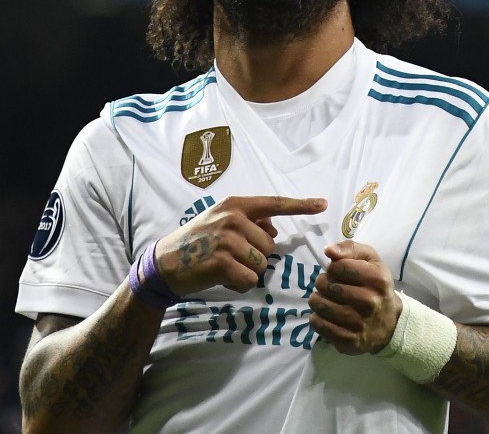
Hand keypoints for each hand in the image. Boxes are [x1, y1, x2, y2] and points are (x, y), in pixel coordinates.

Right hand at [155, 196, 325, 296]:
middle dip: (255, 257)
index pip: (274, 204)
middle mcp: (233, 218)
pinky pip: (250, 280)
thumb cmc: (196, 242)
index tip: (323, 204)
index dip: (301, 205)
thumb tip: (274, 231)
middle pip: (270, 246)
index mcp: (235, 205)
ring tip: (223, 266)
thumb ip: (249, 222)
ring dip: (247, 272)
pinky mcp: (223, 262)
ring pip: (262, 264)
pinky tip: (221, 278)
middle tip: (229, 256)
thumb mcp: (220, 221)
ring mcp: (228, 239)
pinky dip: (239, 285)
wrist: (165, 263)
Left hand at [308, 240, 402, 354]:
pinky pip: (319, 324)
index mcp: (377, 279)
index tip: (337, 273)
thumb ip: (350, 249)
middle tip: (329, 287)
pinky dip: (317, 318)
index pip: (337, 267)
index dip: (332, 268)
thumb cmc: (376, 286)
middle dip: (322, 283)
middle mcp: (370, 301)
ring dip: (317, 300)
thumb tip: (329, 251)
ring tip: (325, 299)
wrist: (390, 323)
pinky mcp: (349, 341)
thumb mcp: (371, 260)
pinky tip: (325, 315)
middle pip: (325, 285)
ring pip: (319, 304)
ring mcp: (360, 323)